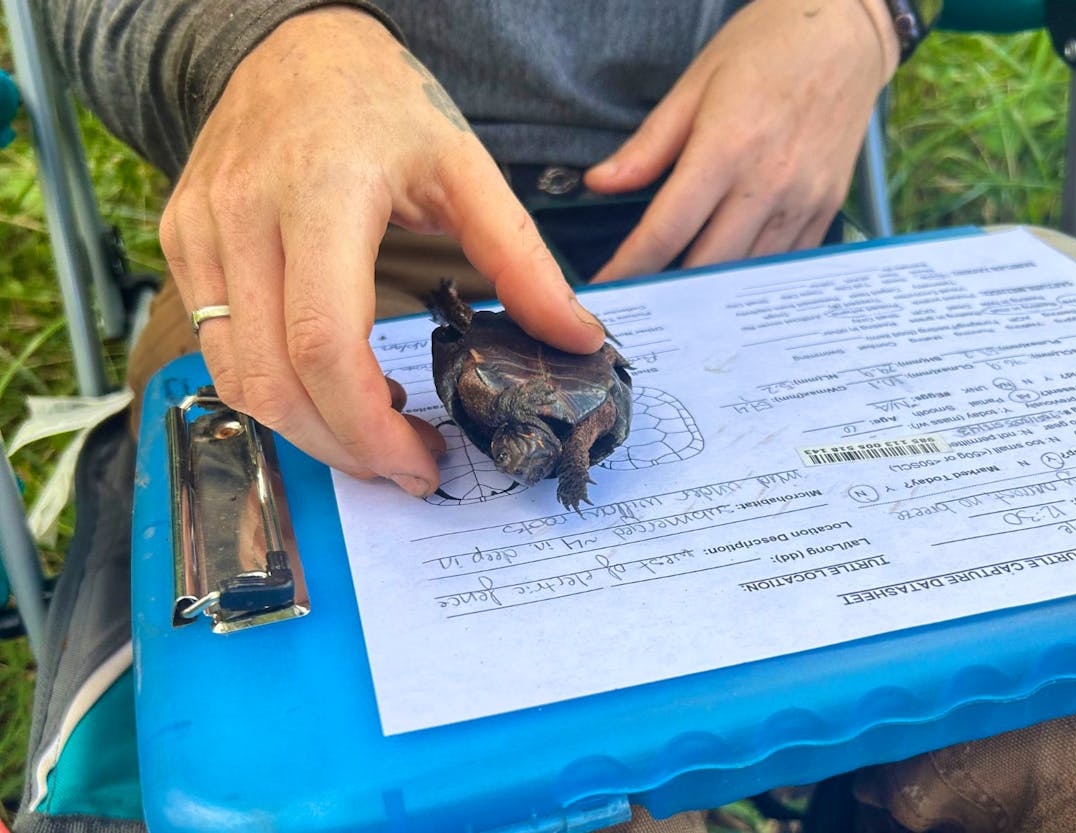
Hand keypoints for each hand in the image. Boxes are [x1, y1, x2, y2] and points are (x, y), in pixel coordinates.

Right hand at [159, 8, 604, 495]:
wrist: (292, 44)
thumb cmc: (381, 100)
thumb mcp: (465, 164)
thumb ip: (521, 258)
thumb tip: (576, 338)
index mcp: (323, 193)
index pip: (324, 342)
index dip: (369, 426)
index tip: (422, 462)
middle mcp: (245, 216)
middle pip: (272, 380)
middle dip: (343, 448)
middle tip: (407, 467)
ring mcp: (202, 232)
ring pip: (233, 378)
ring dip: (306, 429)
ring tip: (373, 432)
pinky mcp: (182, 243)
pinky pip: (216, 347)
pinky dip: (273, 388)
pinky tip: (328, 384)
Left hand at [585, 0, 899, 281]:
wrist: (845, 31)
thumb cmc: (764, 48)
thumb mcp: (695, 84)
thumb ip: (647, 146)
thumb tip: (599, 183)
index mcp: (726, 148)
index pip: (666, 230)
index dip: (631, 268)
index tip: (608, 289)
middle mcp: (769, 182)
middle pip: (707, 265)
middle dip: (667, 292)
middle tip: (638, 305)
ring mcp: (803, 200)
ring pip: (747, 273)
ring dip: (711, 293)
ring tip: (677, 305)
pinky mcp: (827, 208)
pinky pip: (784, 264)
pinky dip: (752, 278)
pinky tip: (728, 284)